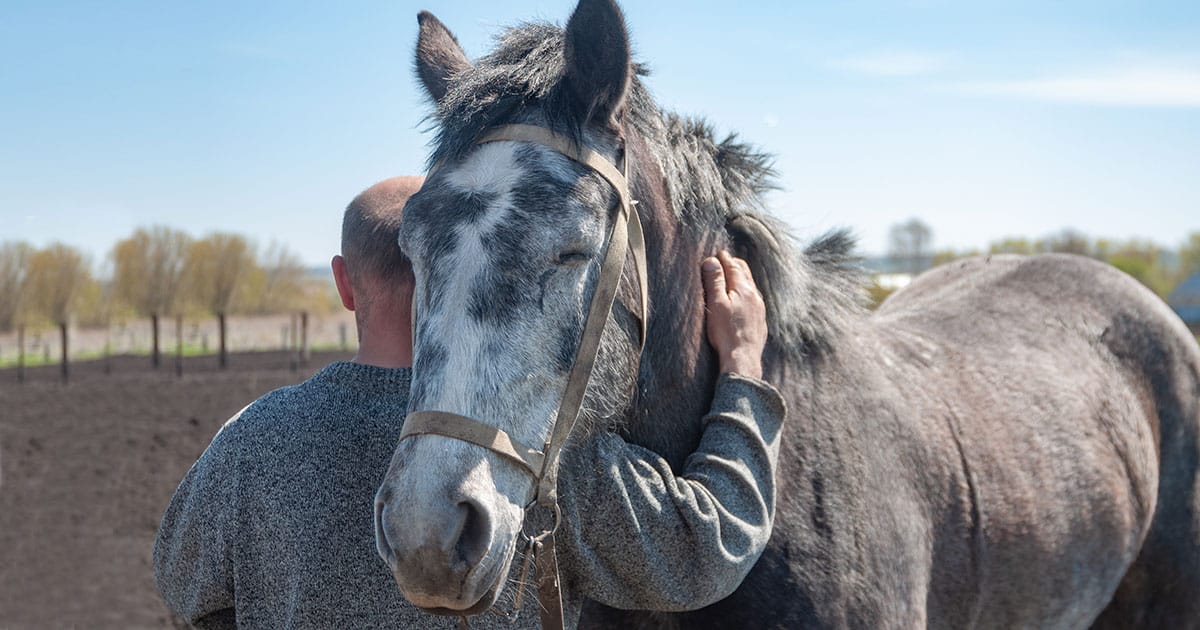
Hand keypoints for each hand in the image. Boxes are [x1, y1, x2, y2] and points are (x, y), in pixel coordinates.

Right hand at [702, 250, 767, 378]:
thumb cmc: (726, 332)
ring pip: (751, 287)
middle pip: (745, 274)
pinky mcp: (760, 321)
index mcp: (743, 289)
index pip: (734, 267)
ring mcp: (760, 309)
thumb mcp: (716, 304)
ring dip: (742, 279)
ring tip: (734, 277)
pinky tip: (744, 300)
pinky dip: (747, 294)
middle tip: (726, 260)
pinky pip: (754, 301)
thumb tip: (712, 260)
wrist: (743, 358)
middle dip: (735, 265)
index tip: (719, 253)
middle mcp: (755, 296)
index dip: (725, 259)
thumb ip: (715, 281)